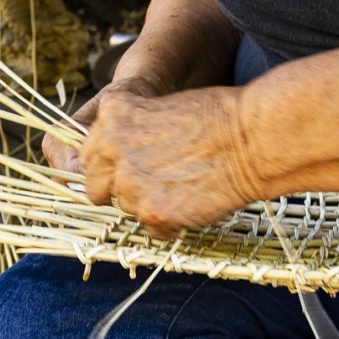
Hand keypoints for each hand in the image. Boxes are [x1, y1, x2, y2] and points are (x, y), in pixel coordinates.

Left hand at [49, 80, 258, 236]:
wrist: (251, 139)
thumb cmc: (217, 118)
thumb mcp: (161, 109)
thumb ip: (133, 133)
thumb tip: (122, 161)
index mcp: (112, 116)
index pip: (88, 154)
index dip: (110, 165)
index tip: (127, 169)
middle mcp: (110, 148)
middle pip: (94, 186)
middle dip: (119, 190)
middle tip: (151, 186)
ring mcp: (129, 183)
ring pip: (126, 208)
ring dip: (148, 204)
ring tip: (183, 189)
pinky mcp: (151, 211)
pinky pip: (151, 229)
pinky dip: (169, 222)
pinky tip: (192, 203)